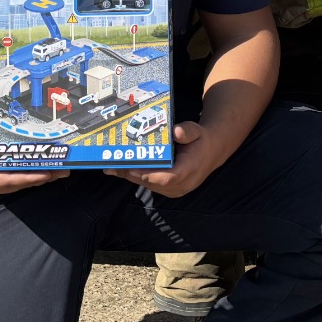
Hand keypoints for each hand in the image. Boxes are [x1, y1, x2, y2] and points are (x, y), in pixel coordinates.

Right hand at [0, 107, 66, 196]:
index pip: (10, 179)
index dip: (29, 176)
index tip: (46, 173)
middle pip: (20, 184)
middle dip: (42, 177)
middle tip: (64, 171)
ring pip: (20, 185)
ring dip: (40, 179)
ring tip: (61, 172)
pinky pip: (16, 182)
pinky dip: (30, 177)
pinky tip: (44, 172)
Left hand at [108, 121, 224, 197]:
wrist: (211, 152)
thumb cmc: (201, 140)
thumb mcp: (196, 130)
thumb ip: (187, 131)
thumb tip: (176, 131)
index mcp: (188, 171)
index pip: (164, 178)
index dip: (145, 174)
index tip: (129, 168)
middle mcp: (181, 185)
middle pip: (151, 183)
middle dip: (130, 174)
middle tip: (111, 165)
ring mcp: (175, 190)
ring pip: (148, 185)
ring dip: (130, 176)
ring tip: (111, 167)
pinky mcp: (170, 190)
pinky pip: (150, 185)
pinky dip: (137, 177)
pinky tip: (122, 169)